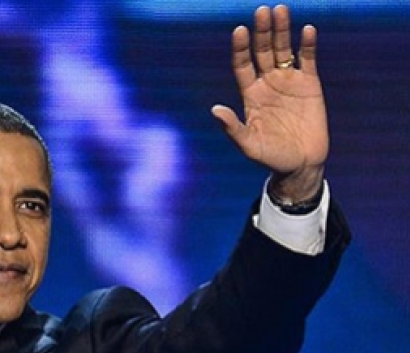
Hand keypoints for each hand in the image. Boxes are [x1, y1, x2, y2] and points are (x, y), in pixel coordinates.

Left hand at [211, 4, 326, 200]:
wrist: (301, 164)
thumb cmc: (270, 157)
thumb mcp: (248, 145)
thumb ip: (232, 128)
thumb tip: (214, 110)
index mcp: (250, 94)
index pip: (242, 64)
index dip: (240, 48)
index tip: (239, 30)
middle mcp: (267, 83)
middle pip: (262, 51)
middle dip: (261, 32)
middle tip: (261, 11)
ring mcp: (289, 81)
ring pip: (284, 50)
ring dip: (282, 30)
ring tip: (280, 10)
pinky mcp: (310, 84)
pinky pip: (308, 59)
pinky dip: (307, 45)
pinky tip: (307, 30)